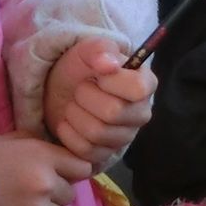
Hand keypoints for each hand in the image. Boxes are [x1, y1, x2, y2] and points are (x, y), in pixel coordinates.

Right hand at [0, 132, 92, 205]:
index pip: (81, 168)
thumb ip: (37, 145)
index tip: (59, 176)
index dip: (70, 172)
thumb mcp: (8, 142)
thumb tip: (60, 152)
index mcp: (43, 157)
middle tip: (30, 195)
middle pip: (69, 194)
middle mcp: (46, 184)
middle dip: (54, 195)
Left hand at [41, 36, 155, 165]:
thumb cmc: (81, 68)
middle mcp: (141, 113)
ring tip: (73, 104)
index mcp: (144, 84)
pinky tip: (68, 122)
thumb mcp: (86, 50)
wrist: (60, 90)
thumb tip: (108, 63)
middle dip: (85, 97)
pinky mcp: (105, 155)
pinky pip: (85, 150)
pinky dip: (69, 134)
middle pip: (113, 112)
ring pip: (97, 133)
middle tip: (79, 90)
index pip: (137, 88)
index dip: (111, 81)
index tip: (97, 75)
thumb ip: (99, 49)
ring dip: (75, 115)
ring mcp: (124, 137)